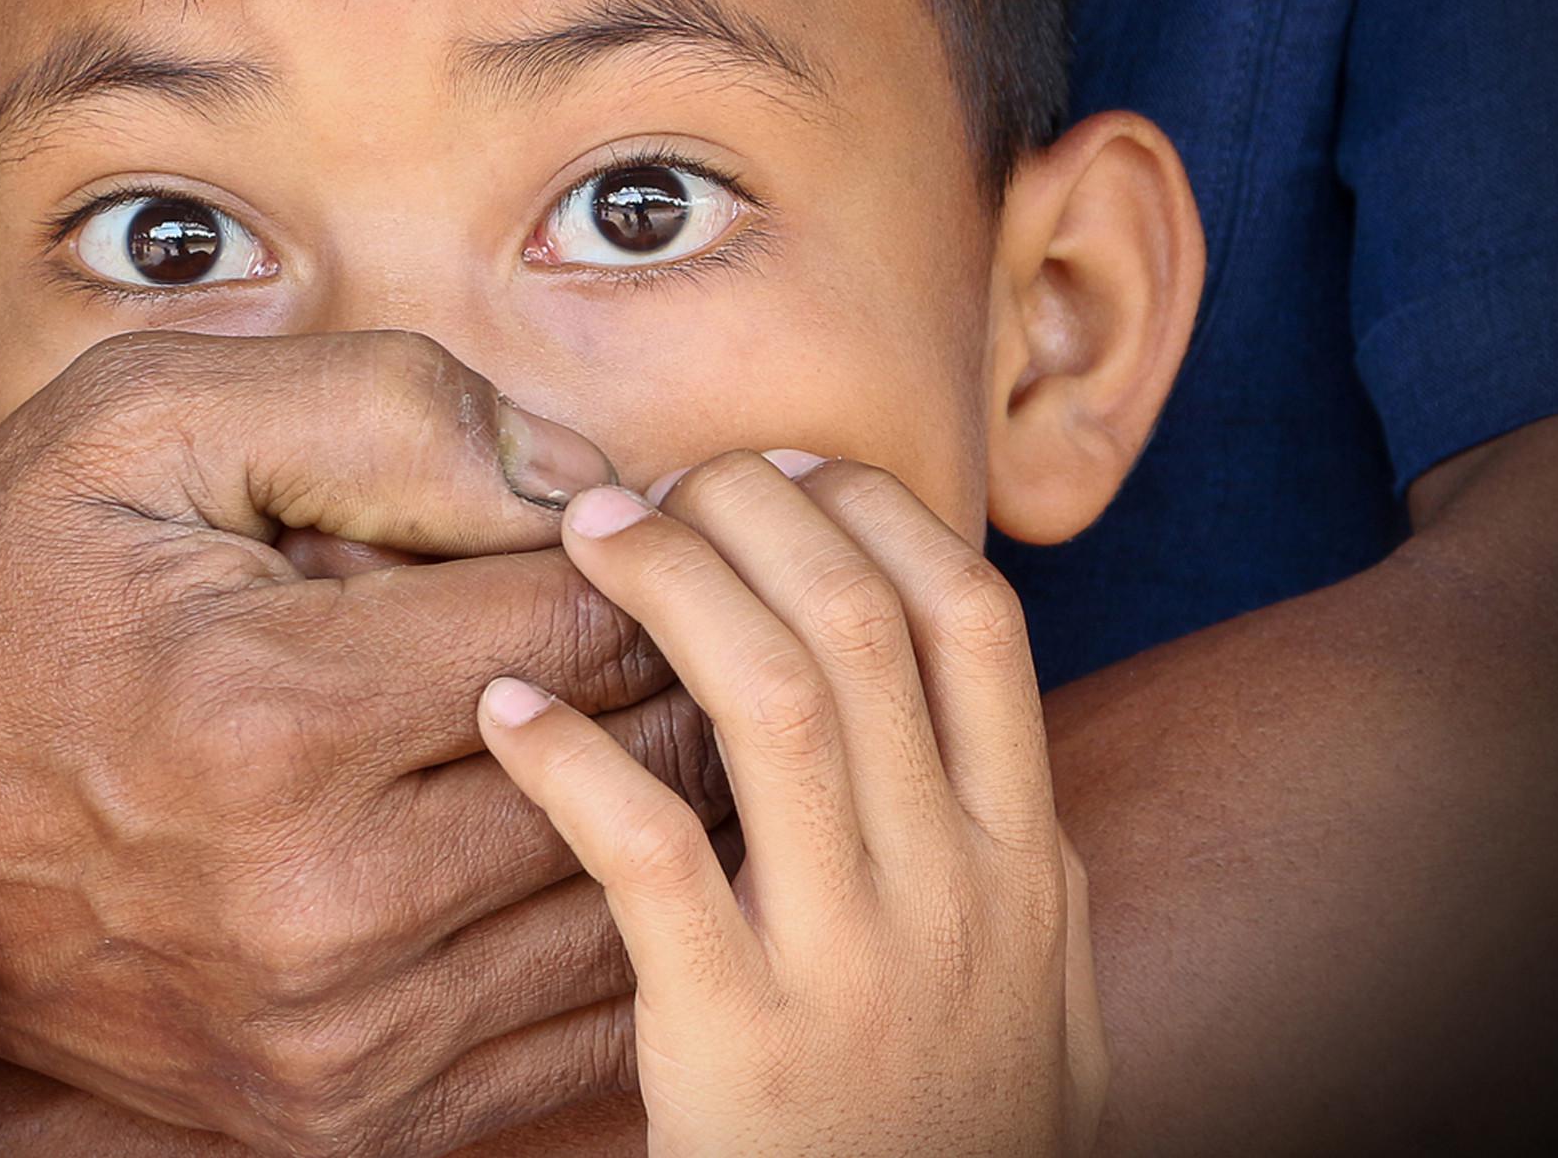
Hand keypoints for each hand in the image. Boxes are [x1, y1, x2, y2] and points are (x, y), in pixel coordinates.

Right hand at [0, 329, 729, 1156]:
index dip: (638, 559)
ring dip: (666, 805)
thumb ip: (380, 407)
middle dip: (680, 671)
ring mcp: (327, 1032)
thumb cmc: (32, 584)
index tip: (629, 528)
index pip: (590, 629)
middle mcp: (312, 902)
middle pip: (635, 771)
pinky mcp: (334, 1113)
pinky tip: (597, 846)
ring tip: (656, 717)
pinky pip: (571, 1035)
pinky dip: (618, 937)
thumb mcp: (151, 423)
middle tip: (684, 613)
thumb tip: (581, 475)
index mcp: (273, 714)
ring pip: (625, 905)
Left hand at [479, 453, 1107, 1157]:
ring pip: (779, 700)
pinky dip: (574, 758)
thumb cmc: (964, 1151)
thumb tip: (981, 747)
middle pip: (865, 622)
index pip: (976, 619)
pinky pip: (650, 854)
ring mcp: (855, 962)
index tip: (790, 469)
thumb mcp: (1045, 1008)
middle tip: (659, 479)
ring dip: (674, 588)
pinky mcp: (739, 1037)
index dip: (877, 514)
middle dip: (756, 514)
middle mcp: (956, 890)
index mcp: (1023, 863)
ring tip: (585, 535)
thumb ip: (1012, 875)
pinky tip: (512, 710)